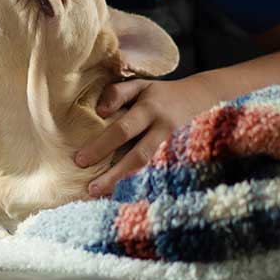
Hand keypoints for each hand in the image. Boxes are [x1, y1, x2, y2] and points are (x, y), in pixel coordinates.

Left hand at [73, 75, 223, 196]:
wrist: (199, 98)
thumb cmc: (160, 93)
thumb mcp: (139, 84)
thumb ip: (117, 93)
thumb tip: (100, 113)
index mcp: (150, 110)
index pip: (123, 130)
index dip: (102, 146)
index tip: (80, 159)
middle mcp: (162, 130)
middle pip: (137, 156)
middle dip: (113, 174)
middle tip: (90, 188)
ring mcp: (173, 146)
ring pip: (149, 169)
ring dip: (125, 183)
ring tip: (102, 195)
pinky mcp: (178, 157)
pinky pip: (156, 173)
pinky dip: (138, 184)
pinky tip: (121, 194)